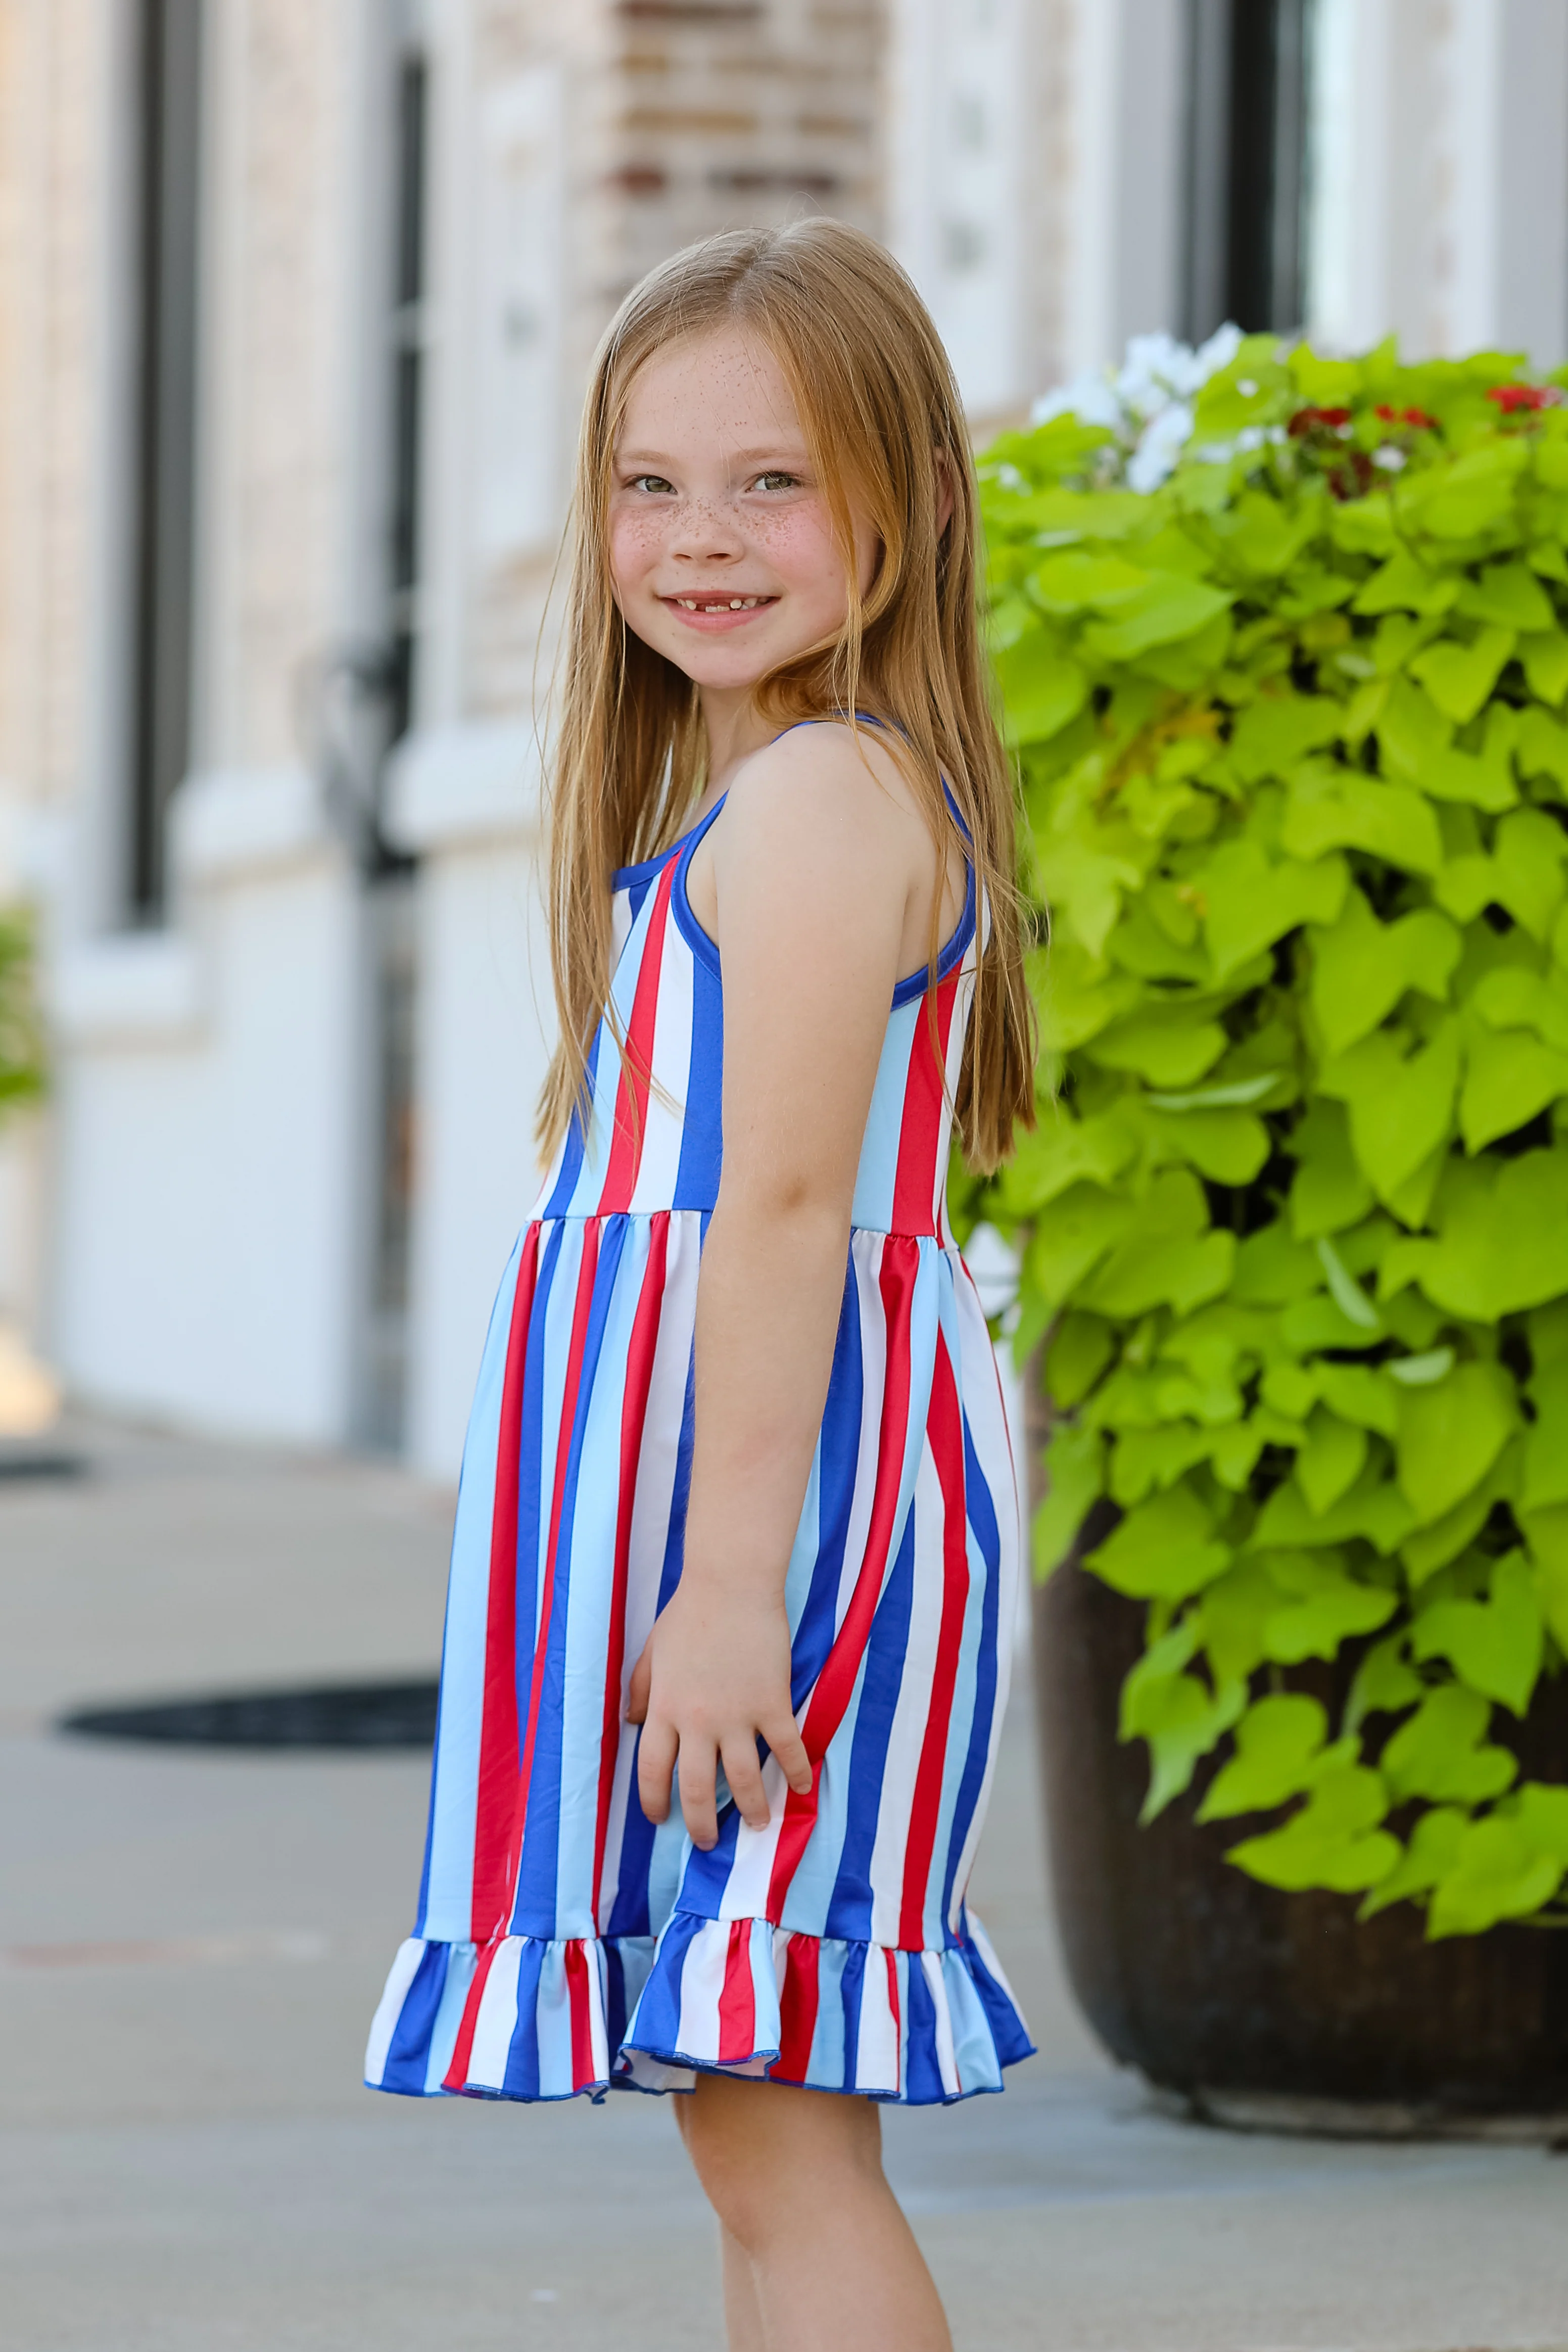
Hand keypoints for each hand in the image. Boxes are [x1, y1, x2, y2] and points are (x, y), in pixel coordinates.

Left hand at [627, 1581, 813, 1849]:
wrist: (732, 1584)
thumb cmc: (689, 1613)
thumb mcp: (653, 1652)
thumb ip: (640, 1689)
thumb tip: (631, 1723)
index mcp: (664, 1708)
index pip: (651, 1770)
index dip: (652, 1801)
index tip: (658, 1818)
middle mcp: (697, 1721)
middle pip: (696, 1788)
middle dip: (701, 1824)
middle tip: (707, 1841)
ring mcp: (737, 1715)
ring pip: (743, 1780)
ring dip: (751, 1809)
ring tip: (756, 1825)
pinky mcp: (772, 1703)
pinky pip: (786, 1749)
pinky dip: (796, 1773)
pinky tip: (801, 1789)